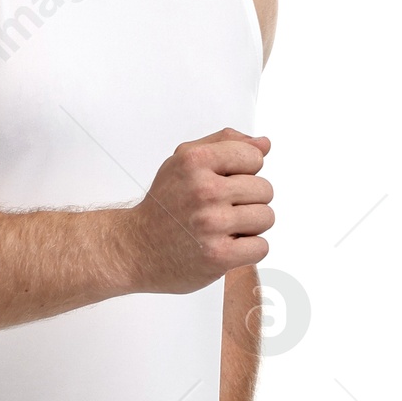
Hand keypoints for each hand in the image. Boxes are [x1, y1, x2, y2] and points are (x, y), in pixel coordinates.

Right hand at [125, 131, 273, 294]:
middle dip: (248, 201)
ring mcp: (211, 224)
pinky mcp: (218, 256)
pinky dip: (248, 250)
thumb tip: (264, 145)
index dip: (245, 172)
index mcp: (195, 161)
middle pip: (264, 189)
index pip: (254, 157)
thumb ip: (225, 144)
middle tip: (221, 210)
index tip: (226, 183)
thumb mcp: (183, 161)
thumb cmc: (163, 206)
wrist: (135, 248)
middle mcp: (203, 190)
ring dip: (250, 226)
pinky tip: (227, 246)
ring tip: (224, 228)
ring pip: (266, 217)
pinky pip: (261, 247)